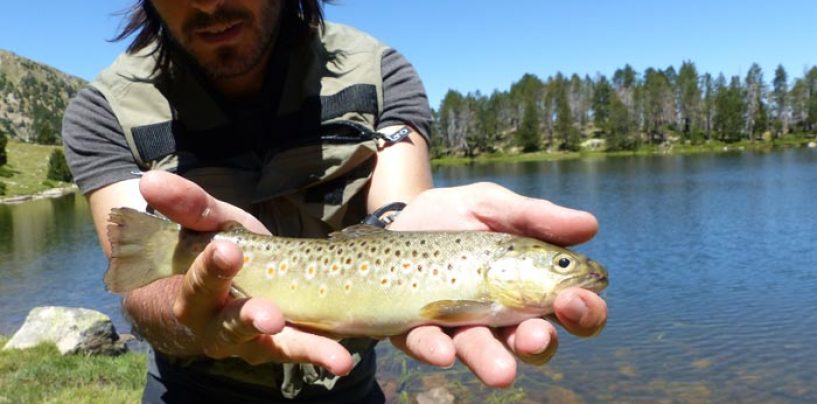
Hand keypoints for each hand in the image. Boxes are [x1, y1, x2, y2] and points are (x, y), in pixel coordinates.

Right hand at [138, 171, 355, 375]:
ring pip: (273, 347)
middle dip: (248, 319)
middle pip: (229, 326)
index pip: (199, 283)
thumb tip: (149, 179)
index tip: (227, 248)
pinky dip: (323, 354)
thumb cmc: (213, 251)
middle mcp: (218, 328)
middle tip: (268, 315)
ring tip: (329, 354)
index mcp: (193, 296)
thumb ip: (187, 205)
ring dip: (300, 348)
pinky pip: (303, 351)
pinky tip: (343, 359)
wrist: (223, 290)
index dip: (211, 268)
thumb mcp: (206, 225)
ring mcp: (253, 341)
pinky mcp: (284, 345)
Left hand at [387, 182, 607, 386]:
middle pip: (535, 342)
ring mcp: (462, 328)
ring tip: (501, 372)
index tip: (574, 297)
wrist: (399, 217)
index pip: (573, 308)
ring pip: (483, 353)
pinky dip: (435, 350)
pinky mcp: (419, 332)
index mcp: (535, 285)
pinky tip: (443, 350)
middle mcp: (504, 316)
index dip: (584, 309)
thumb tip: (590, 224)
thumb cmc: (456, 213)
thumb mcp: (491, 205)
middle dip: (540, 343)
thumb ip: (533, 216)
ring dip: (492, 361)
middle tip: (538, 336)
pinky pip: (427, 346)